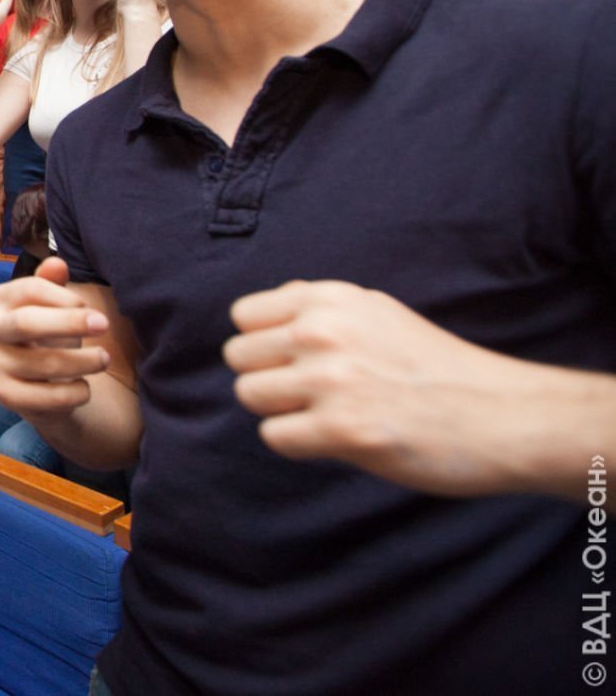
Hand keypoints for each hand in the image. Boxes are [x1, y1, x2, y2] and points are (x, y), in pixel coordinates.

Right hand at [0, 259, 112, 424]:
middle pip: (26, 322)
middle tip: (104, 324)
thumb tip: (57, 263)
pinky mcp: (5, 396)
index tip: (90, 307)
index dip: (63, 297)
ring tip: (103, 359)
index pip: (28, 289)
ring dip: (82, 361)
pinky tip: (83, 387)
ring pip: (43, 363)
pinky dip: (73, 393)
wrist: (40, 381)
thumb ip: (52, 283)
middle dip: (70, 323)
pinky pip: (45, 397)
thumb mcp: (52, 305)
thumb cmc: (48, 333)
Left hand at [225, 280, 532, 496]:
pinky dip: (299, 444)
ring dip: (281, 412)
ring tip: (326, 415)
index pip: (244, 316)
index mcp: (331, 298)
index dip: (263, 343)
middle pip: (238, 358)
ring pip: (250, 396)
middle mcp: (324, 331)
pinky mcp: (343, 429)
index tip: (294, 361)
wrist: (504, 415)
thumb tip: (261, 311)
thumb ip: (319, 309)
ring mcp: (332, 379)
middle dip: (267, 379)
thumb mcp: (378, 313)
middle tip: (311, 395)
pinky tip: (338, 440)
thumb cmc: (437, 368)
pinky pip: (274, 437)